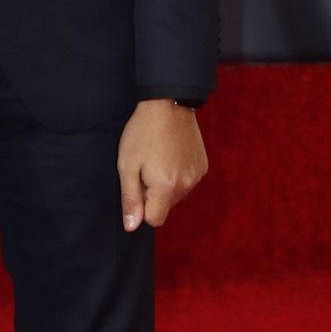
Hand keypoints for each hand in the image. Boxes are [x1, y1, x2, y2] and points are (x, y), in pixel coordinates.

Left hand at [117, 101, 207, 232]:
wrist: (168, 104)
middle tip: (145, 168)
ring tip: (158, 159)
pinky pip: (187, 182)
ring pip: (176, 196)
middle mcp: (186, 185)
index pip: (154, 220)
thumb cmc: (142, 133)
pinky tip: (170, 155)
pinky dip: (178, 175)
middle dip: (153, 196)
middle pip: (165, 208)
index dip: (142, 207)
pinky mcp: (203, 166)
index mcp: (166, 187)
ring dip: (165, 186)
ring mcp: (197, 176)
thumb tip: (131, 227)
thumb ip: (130, 199)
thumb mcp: (127, 166)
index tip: (137, 185)